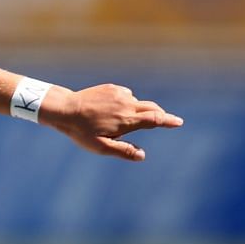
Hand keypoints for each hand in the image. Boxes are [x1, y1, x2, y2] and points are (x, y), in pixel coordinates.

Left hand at [44, 84, 182, 160]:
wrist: (65, 109)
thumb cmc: (82, 131)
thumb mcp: (101, 147)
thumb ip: (123, 151)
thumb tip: (142, 155)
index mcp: (126, 120)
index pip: (154, 119)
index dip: (168, 121)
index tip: (179, 122)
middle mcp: (126, 104)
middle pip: (152, 108)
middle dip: (160, 115)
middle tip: (165, 121)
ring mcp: (119, 94)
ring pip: (137, 103)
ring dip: (137, 111)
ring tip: (117, 122)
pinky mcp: (112, 88)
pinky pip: (125, 96)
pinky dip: (125, 103)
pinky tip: (111, 111)